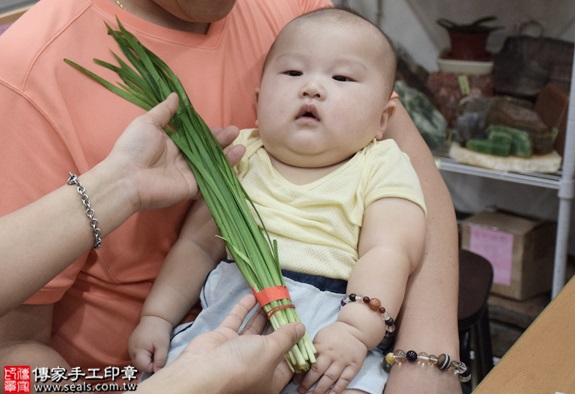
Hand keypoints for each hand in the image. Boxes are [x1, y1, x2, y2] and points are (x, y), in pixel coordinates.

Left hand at [105, 93, 244, 210]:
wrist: (126, 177)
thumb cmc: (133, 148)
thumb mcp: (147, 123)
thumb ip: (164, 111)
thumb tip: (176, 95)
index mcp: (172, 144)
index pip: (196, 137)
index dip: (208, 132)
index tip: (220, 126)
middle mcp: (182, 159)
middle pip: (207, 150)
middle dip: (222, 141)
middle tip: (234, 131)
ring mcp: (188, 174)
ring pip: (213, 165)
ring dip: (227, 156)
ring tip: (241, 146)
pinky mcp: (192, 188)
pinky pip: (211, 180)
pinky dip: (225, 172)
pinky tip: (236, 160)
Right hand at [128, 316, 172, 372]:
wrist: (155, 317)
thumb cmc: (160, 331)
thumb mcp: (163, 346)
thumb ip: (160, 360)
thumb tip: (157, 372)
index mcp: (137, 350)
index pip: (144, 367)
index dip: (154, 366)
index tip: (160, 359)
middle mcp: (131, 350)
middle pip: (139, 366)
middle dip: (150, 364)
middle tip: (158, 354)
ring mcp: (130, 347)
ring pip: (138, 361)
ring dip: (147, 360)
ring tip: (154, 351)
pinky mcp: (131, 345)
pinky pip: (137, 356)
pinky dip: (144, 355)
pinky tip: (150, 349)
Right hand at [146, 294, 304, 393]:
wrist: (203, 371)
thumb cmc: (243, 367)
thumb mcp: (272, 351)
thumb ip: (286, 337)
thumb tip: (301, 328)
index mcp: (270, 378)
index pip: (288, 360)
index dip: (295, 342)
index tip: (300, 324)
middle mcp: (254, 366)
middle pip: (271, 342)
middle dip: (279, 324)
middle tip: (287, 305)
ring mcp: (237, 352)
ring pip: (253, 330)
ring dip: (262, 313)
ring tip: (273, 297)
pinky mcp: (223, 340)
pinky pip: (236, 322)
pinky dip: (243, 309)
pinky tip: (252, 296)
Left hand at [296, 322, 366, 393]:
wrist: (354, 329)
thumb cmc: (334, 334)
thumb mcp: (320, 337)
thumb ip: (313, 350)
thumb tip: (300, 362)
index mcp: (321, 347)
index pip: (309, 362)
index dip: (301, 372)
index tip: (295, 381)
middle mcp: (331, 355)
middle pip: (318, 371)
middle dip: (308, 383)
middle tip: (301, 391)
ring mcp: (343, 361)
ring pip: (330, 377)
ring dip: (321, 388)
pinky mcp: (353, 365)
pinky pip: (345, 379)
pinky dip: (339, 388)